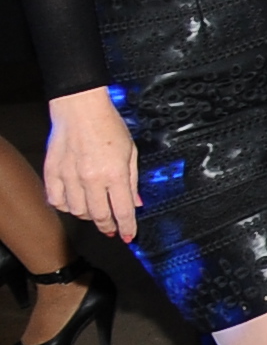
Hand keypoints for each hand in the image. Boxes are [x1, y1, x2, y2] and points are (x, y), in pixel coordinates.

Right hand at [44, 89, 138, 241]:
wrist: (80, 109)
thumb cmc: (109, 126)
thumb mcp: (130, 152)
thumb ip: (132, 180)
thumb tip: (136, 203)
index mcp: (114, 174)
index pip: (122, 210)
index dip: (127, 226)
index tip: (129, 235)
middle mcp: (91, 179)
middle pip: (99, 216)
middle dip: (108, 226)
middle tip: (112, 230)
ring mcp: (69, 177)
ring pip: (77, 211)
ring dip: (88, 216)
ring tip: (95, 210)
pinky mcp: (52, 173)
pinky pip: (56, 200)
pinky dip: (65, 206)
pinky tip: (74, 202)